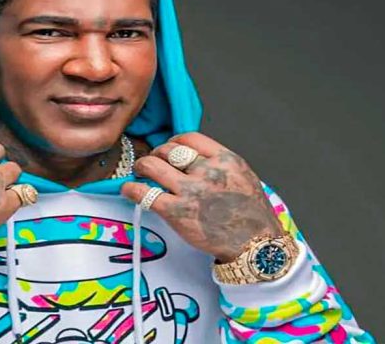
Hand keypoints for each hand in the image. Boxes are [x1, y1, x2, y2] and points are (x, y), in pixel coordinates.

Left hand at [121, 132, 283, 262]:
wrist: (257, 246)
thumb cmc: (251, 215)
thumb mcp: (243, 176)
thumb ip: (219, 163)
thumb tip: (192, 158)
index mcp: (225, 159)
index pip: (189, 138)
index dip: (173, 141)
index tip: (168, 148)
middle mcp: (207, 171)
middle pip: (168, 150)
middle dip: (156, 154)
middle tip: (152, 163)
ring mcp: (191, 191)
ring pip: (153, 166)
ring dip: (141, 166)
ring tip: (139, 172)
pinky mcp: (177, 212)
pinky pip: (145, 194)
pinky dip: (131, 189)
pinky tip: (128, 190)